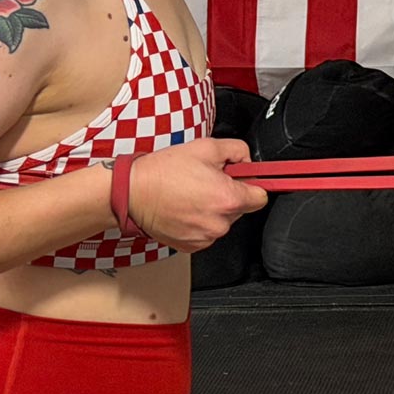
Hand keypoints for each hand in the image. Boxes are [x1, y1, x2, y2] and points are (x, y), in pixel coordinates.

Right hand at [121, 138, 268, 252]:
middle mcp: (220, 222)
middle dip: (229, 194)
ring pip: (222, 221)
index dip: (252, 184)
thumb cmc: (163, 172)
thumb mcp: (205, 148)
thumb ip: (237, 150)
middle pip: (241, 208)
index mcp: (228, 199)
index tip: (246, 180)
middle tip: (207, 182)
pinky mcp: (192, 246)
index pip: (261, 196)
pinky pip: (206, 232)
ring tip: (191, 194)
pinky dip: (199, 222)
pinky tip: (184, 208)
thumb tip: (247, 159)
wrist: (132, 192)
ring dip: (213, 209)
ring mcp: (205, 237)